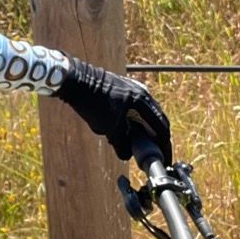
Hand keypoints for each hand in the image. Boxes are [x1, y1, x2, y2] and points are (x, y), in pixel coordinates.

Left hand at [53, 59, 171, 161]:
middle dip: (156, 138)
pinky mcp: (122, 91)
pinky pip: (134, 110)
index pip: (161, 126)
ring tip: (140, 145)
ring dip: (144, 130)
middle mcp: (141, 93)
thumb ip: (121, 144)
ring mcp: (132, 90)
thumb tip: (126, 155)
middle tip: (154, 154)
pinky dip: (135, 123)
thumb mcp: (108, 128)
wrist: (74, 80)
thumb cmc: (92, 101)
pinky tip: (127, 132)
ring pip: (144, 115)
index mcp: (142, 100)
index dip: (164, 145)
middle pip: (156, 120)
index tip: (165, 158)